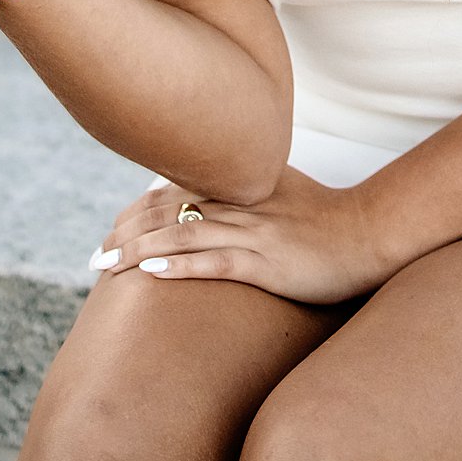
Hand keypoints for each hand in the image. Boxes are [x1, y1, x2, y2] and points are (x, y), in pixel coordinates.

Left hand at [89, 163, 392, 305]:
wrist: (367, 233)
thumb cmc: (324, 217)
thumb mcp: (278, 191)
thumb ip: (240, 189)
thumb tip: (200, 197)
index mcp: (238, 185)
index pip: (172, 191)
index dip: (134, 212)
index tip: (110, 232)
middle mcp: (238, 202)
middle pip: (167, 212)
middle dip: (125, 233)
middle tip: (94, 258)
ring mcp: (251, 232)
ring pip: (182, 236)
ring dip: (138, 251)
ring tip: (104, 267)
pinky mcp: (266, 262)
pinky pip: (216, 262)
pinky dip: (181, 268)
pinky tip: (151, 275)